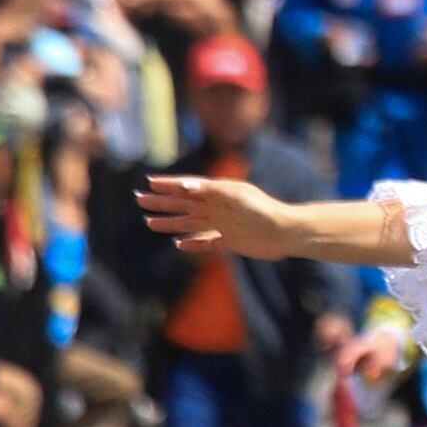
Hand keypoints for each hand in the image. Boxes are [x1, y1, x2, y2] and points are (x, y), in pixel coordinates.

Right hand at [138, 172, 292, 260]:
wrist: (286, 233)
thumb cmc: (263, 211)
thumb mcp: (236, 196)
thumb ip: (210, 190)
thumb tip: (184, 184)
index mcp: (218, 193)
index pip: (187, 187)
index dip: (168, 185)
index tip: (148, 183)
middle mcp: (218, 207)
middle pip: (183, 204)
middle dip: (161, 203)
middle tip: (140, 201)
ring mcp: (223, 224)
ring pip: (190, 223)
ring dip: (170, 222)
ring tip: (150, 223)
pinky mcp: (231, 241)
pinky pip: (206, 242)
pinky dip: (193, 243)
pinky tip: (180, 244)